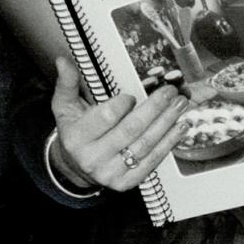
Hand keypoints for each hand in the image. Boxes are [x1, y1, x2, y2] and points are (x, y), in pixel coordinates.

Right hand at [48, 57, 188, 191]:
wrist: (76, 166)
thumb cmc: (74, 131)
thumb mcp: (64, 106)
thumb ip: (67, 83)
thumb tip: (63, 60)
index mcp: (76, 137)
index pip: (106, 118)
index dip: (123, 104)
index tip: (132, 95)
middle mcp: (92, 158)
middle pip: (131, 130)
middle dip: (155, 108)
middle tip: (170, 92)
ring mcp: (110, 173)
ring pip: (145, 145)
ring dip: (167, 123)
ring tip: (180, 105)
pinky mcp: (126, 183)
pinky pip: (152, 161)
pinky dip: (169, 143)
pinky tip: (179, 127)